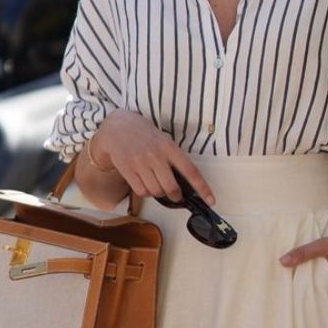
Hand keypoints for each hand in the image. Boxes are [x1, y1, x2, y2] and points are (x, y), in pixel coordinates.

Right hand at [94, 111, 214, 203]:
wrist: (117, 127)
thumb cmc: (145, 135)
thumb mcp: (163, 140)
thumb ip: (173, 158)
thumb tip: (185, 182)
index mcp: (170, 147)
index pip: (190, 171)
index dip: (202, 188)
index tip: (210, 200)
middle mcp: (156, 155)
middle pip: (171, 188)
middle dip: (175, 196)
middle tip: (175, 194)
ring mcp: (141, 163)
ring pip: (156, 192)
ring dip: (158, 193)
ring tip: (155, 182)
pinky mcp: (128, 169)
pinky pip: (142, 192)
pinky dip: (146, 192)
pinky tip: (144, 182)